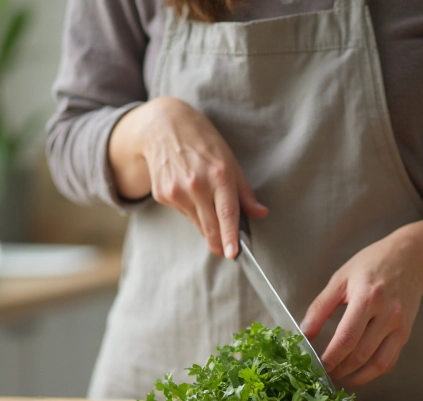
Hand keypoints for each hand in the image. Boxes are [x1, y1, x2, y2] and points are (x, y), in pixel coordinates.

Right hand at [109, 97, 267, 257]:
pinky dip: (191, 210)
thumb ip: (244, 191)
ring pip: (197, 223)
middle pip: (211, 226)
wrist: (162, 126)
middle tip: (227, 252)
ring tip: (206, 202)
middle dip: (220, 243)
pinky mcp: (162, 195)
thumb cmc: (202, 141)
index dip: (231, 236)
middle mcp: (196, 184)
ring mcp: (176, 191)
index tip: (232, 254)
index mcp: (219, 174)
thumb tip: (260, 213)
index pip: (227, 213)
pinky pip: (184, 213)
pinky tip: (189, 192)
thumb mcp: (229, 159)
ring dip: (206, 224)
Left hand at [300, 229, 422, 386]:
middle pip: (361, 354)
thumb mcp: (341, 278)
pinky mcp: (406, 333)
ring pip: (377, 364)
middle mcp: (387, 314)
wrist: (411, 258)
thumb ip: (320, 307)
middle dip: (339, 369)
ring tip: (338, 377)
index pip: (347, 337)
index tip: (317, 365)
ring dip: (356, 376)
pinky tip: (358, 373)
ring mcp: (399, 326)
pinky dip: (372, 372)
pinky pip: (390, 361)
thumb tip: (304, 333)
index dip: (331, 357)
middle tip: (323, 374)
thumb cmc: (373, 264)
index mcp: (367, 297)